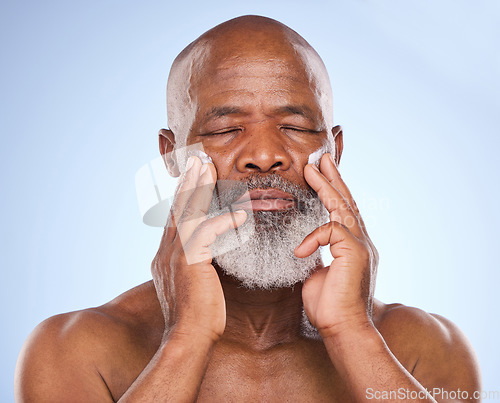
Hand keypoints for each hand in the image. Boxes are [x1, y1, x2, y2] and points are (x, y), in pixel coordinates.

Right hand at [151, 156, 246, 342]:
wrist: (188, 338)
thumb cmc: (196, 315)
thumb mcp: (191, 283)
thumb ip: (194, 264)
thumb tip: (204, 255)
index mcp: (166, 255)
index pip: (175, 217)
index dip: (183, 195)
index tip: (192, 176)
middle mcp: (165, 250)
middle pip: (177, 208)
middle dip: (187, 182)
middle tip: (197, 160)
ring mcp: (175, 255)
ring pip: (187, 213)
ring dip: (198, 188)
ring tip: (207, 167)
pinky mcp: (189, 262)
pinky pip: (206, 234)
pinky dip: (223, 222)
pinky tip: (240, 215)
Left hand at [295, 153, 378, 338]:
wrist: (342, 329)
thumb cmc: (329, 306)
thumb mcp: (318, 274)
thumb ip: (316, 256)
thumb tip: (304, 248)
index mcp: (353, 247)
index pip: (343, 213)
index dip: (333, 192)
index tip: (321, 175)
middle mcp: (362, 242)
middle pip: (347, 202)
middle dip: (333, 178)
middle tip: (322, 158)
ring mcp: (362, 246)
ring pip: (344, 207)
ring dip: (326, 186)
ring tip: (312, 168)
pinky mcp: (356, 251)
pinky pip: (331, 230)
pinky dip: (312, 237)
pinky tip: (300, 251)